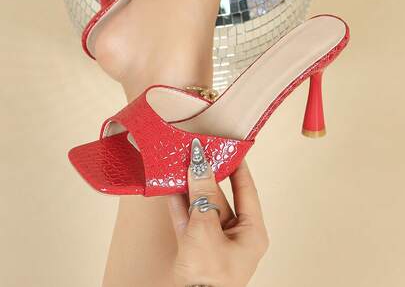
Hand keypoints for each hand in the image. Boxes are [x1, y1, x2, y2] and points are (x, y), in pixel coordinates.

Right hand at [167, 138, 268, 286]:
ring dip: (190, 189)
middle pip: (221, 198)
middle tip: (196, 154)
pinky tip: (170, 188)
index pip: (246, 191)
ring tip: (180, 166)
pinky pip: (189, 222)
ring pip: (202, 209)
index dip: (237, 167)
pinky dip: (180, 206)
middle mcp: (235, 237)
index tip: (229, 148)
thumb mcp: (206, 228)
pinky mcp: (196, 251)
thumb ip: (202, 194)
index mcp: (251, 232)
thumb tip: (200, 163)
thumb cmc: (209, 276)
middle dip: (206, 177)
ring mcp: (214, 244)